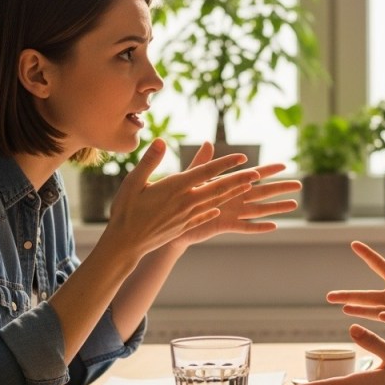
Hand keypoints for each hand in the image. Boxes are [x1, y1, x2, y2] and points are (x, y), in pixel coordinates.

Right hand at [103, 139, 260, 257]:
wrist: (126, 244)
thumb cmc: (126, 210)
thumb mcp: (133, 182)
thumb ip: (150, 161)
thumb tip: (161, 140)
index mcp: (175, 187)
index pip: (206, 172)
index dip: (225, 164)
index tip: (242, 157)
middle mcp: (186, 201)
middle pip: (218, 188)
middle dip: (239, 179)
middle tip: (258, 172)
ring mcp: (187, 216)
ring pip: (215, 202)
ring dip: (233, 193)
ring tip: (248, 187)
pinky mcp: (184, 226)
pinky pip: (205, 215)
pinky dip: (216, 209)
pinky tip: (221, 206)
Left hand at [172, 142, 300, 244]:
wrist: (168, 219)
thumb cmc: (179, 196)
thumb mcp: (191, 177)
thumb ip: (202, 162)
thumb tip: (208, 142)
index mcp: (227, 183)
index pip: (252, 174)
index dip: (268, 170)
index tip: (284, 165)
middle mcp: (233, 197)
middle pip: (262, 191)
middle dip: (280, 188)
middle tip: (299, 185)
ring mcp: (231, 212)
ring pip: (259, 209)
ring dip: (276, 207)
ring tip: (293, 205)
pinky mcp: (225, 225)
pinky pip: (245, 226)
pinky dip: (259, 227)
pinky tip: (274, 226)